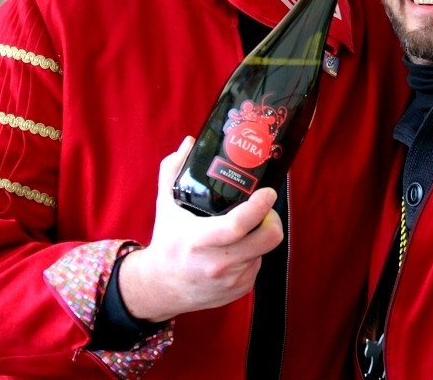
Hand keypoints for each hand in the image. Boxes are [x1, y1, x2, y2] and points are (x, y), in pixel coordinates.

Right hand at [118, 136, 283, 321]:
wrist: (160, 288)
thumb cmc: (166, 243)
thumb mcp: (166, 205)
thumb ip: (173, 171)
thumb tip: (190, 142)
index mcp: (199, 241)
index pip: (239, 225)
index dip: (260, 207)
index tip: (268, 193)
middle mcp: (218, 263)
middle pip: (268, 239)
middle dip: (272, 220)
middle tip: (263, 211)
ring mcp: (231, 280)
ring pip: (264, 250)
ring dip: (259, 237)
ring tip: (244, 230)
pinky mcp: (240, 290)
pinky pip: (258, 265)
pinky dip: (253, 254)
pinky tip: (236, 249)